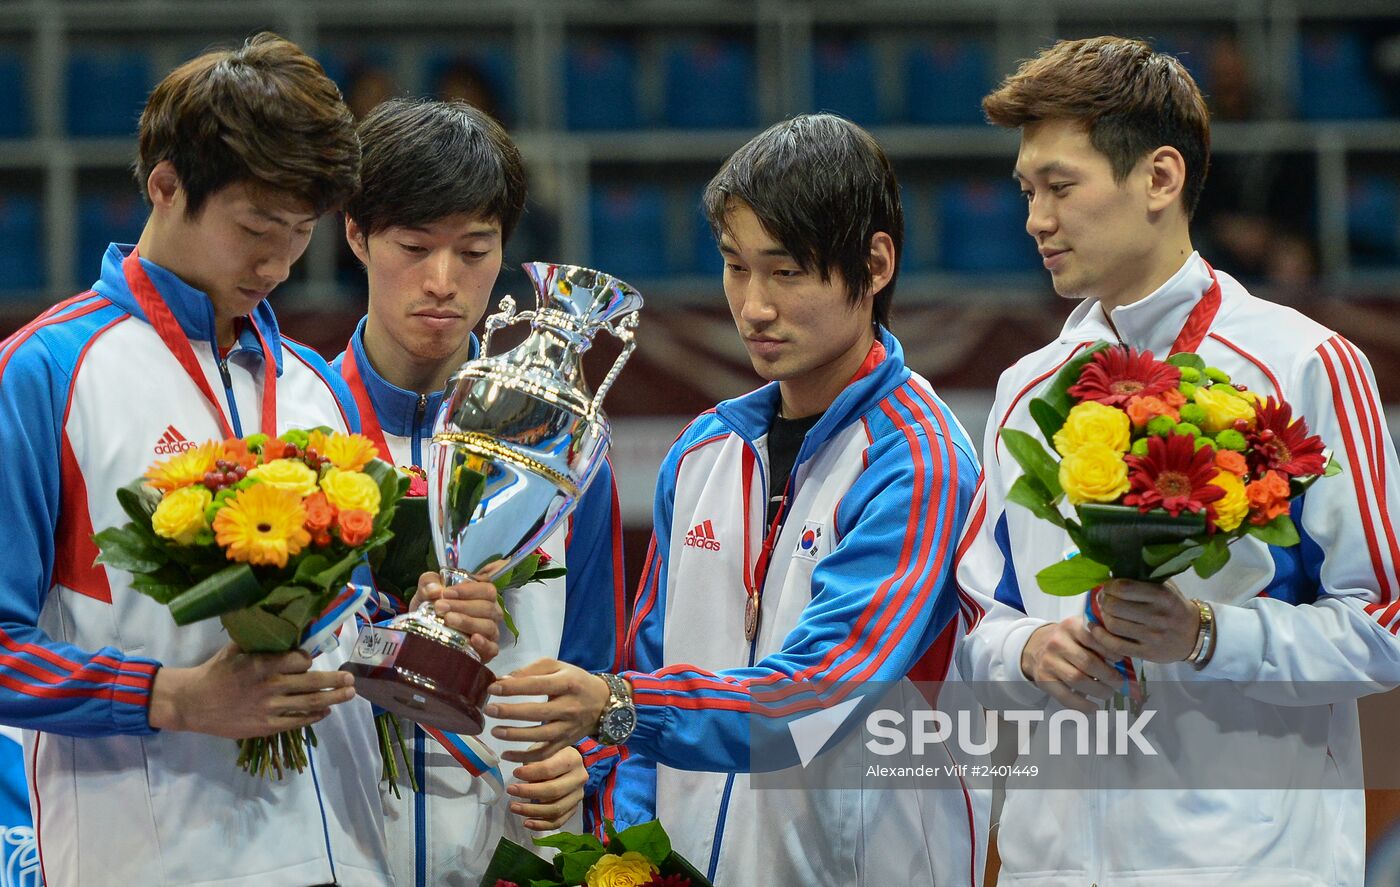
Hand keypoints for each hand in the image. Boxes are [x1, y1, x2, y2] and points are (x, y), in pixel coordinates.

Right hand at [148, 642, 354, 737]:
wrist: (192, 703)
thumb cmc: (215, 671)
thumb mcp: (236, 649)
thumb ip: (260, 640)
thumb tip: (282, 624)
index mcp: (264, 664)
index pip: (300, 660)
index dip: (308, 659)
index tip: (310, 660)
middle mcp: (271, 686)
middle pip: (313, 682)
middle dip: (336, 680)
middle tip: (351, 678)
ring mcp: (270, 708)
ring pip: (310, 703)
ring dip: (333, 698)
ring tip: (349, 693)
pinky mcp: (267, 726)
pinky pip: (297, 721)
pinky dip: (314, 716)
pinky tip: (325, 711)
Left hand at [411, 571, 502, 663]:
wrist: (423, 634)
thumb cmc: (432, 608)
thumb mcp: (426, 591)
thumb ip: (428, 582)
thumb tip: (435, 590)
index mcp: (482, 594)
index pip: (486, 589)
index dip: (468, 590)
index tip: (446, 593)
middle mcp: (491, 612)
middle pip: (486, 607)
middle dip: (462, 606)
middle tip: (440, 608)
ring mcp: (491, 632)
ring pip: (488, 626)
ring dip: (468, 622)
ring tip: (448, 620)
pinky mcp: (487, 651)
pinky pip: (491, 648)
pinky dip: (484, 643)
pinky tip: (473, 639)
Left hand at [483, 658, 611, 763]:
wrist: (603, 703)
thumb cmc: (575, 681)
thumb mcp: (558, 667)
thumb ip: (531, 670)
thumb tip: (503, 681)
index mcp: (568, 683)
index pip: (538, 685)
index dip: (514, 688)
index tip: (492, 688)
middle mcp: (570, 707)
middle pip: (538, 712)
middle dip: (511, 712)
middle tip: (490, 710)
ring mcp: (568, 728)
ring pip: (540, 736)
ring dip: (515, 735)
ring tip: (495, 731)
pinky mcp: (566, 743)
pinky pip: (545, 754)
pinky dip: (525, 758)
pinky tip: (506, 754)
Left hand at [506, 745, 586, 830]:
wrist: (571, 764)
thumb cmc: (553, 754)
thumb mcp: (543, 748)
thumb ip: (533, 759)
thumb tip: (518, 774)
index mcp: (572, 760)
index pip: (550, 769)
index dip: (531, 773)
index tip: (515, 773)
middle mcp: (578, 779)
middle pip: (553, 791)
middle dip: (528, 792)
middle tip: (510, 790)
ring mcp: (577, 796)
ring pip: (555, 809)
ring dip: (532, 811)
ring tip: (513, 807)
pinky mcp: (574, 809)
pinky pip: (558, 822)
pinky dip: (541, 825)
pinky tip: (526, 823)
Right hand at [1020, 616, 1120, 712]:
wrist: (1036, 646)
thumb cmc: (1069, 640)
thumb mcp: (1081, 630)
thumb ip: (1100, 639)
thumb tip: (1126, 661)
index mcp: (1070, 626)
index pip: (1093, 638)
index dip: (1110, 651)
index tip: (1121, 660)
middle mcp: (1057, 642)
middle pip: (1087, 662)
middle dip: (1108, 675)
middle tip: (1119, 682)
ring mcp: (1048, 661)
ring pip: (1077, 679)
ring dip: (1098, 690)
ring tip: (1108, 693)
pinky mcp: (1043, 679)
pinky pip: (1064, 696)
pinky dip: (1082, 705)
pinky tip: (1094, 707)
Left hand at [1087, 579, 1198, 663]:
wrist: (1195, 635)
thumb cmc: (1174, 607)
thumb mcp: (1166, 587)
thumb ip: (1144, 578)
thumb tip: (1114, 571)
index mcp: (1162, 596)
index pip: (1124, 587)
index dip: (1109, 586)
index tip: (1108, 587)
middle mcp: (1157, 616)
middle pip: (1114, 606)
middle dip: (1103, 600)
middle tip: (1103, 599)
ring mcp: (1152, 636)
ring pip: (1112, 625)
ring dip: (1102, 616)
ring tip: (1104, 611)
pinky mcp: (1147, 653)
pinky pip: (1115, 645)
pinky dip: (1100, 636)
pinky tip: (1096, 627)